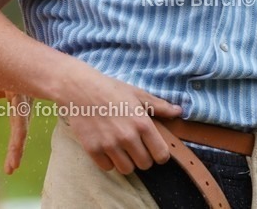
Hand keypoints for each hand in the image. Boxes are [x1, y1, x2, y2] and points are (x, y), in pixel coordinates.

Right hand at [0, 82, 28, 173]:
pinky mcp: (21, 83)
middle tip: (11, 169)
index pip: (19, 128)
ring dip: (18, 143)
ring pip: (23, 122)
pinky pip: (21, 108)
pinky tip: (19, 136)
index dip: (15, 147)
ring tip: (14, 164)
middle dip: (17, 149)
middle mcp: (26, 97)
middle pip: (22, 128)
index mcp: (20, 100)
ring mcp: (25, 89)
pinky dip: (20, 125)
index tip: (10, 168)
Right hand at [62, 70, 181, 174]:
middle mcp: (127, 137)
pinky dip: (108, 161)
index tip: (152, 149)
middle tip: (134, 146)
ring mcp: (109, 144)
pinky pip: (107, 167)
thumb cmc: (109, 88)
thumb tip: (179, 111)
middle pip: (145, 165)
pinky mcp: (93, 149)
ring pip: (127, 169)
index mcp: (142, 123)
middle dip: (142, 157)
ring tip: (120, 148)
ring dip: (125, 161)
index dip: (159, 154)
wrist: (78, 88)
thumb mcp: (136, 93)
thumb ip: (159, 105)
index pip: (161, 155)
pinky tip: (106, 148)